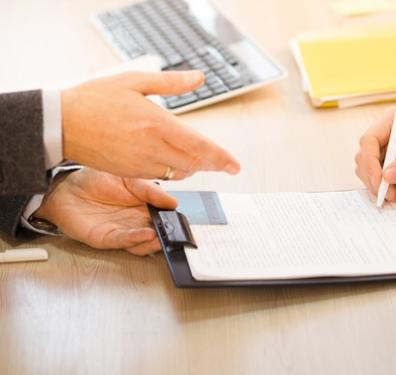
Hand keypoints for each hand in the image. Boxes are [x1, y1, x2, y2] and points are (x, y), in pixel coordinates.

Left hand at [34, 168, 177, 254]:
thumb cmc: (93, 181)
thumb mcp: (128, 177)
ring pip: (144, 244)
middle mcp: (136, 221)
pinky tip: (146, 234)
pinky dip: (137, 240)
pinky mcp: (107, 239)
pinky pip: (125, 241)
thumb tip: (172, 201)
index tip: (181, 220)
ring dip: (155, 242)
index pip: (165, 217)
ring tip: (162, 236)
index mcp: (145, 206)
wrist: (64, 188)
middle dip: (168, 235)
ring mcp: (123, 231)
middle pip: (158, 234)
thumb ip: (150, 190)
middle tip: (176, 232)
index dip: (174, 220)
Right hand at [61, 71, 240, 179]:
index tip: (235, 166)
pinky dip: (174, 170)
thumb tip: (199, 78)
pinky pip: (161, 176)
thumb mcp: (133, 81)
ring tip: (200, 160)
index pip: (200, 146)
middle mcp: (151, 146)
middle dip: (212, 164)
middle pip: (194, 163)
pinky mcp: (130, 171)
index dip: (222, 158)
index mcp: (156, 123)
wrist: (61, 123)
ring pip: (179, 172)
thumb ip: (170, 82)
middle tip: (223, 163)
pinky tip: (175, 162)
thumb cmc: (94, 99)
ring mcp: (140, 162)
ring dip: (193, 167)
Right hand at [355, 110, 395, 201]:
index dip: (369, 162)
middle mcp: (388, 136)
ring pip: (370, 170)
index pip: (369, 141)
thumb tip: (388, 176)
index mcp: (393, 122)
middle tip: (386, 194)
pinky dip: (385, 188)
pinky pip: (382, 179)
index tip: (379, 179)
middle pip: (365, 158)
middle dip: (372, 177)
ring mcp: (391, 152)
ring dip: (378, 185)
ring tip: (394, 195)